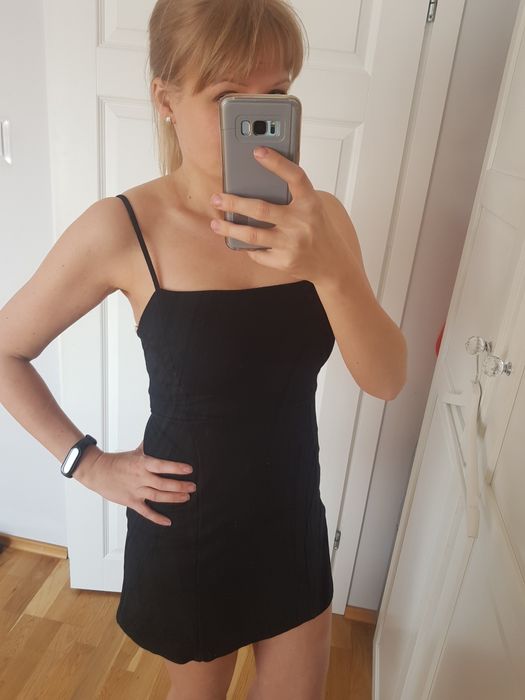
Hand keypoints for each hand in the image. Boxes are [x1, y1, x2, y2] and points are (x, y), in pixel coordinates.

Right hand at [73, 440, 195, 525]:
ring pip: (157, 496)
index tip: (189, 469)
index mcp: (142, 463)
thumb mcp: (134, 452)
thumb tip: (161, 435)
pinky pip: (145, 511)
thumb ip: (148, 447)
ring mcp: (135, 490)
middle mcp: (140, 477)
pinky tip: (168, 521)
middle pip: (163, 483)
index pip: (162, 465)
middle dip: (180, 486)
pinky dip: (156, 518)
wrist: (96, 471)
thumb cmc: (116, 461)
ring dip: (173, 498)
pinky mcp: (130, 501)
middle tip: (193, 487)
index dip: (176, 467)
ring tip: (186, 498)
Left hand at [209, 146, 353, 285]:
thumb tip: (254, 183)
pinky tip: (240, 242)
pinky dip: (247, 247)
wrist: (333, 264)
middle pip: (262, 209)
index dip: (277, 163)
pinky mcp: (285, 262)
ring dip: (230, 228)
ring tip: (216, 222)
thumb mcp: (311, 208)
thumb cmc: (317, 230)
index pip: (295, 177)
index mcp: (310, 203)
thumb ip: (291, 196)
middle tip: (217, 197)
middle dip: (234, 202)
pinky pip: (258, 253)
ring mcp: (293, 244)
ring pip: (253, 234)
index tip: (257, 151)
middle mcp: (302, 222)